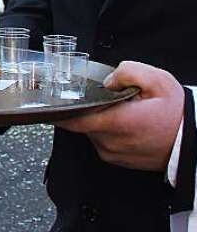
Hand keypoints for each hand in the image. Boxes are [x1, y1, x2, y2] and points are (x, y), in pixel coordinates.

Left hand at [56, 61, 183, 170]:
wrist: (194, 141)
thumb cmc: (177, 114)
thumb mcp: (157, 81)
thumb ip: (128, 72)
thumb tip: (108, 80)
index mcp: (117, 123)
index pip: (74, 119)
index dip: (59, 111)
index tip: (49, 102)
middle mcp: (111, 142)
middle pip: (82, 122)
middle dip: (89, 108)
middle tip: (108, 100)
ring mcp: (114, 153)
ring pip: (91, 131)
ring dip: (99, 120)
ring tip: (123, 112)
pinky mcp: (118, 160)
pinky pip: (102, 141)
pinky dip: (107, 131)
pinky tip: (125, 124)